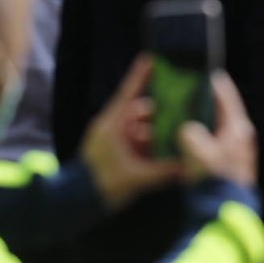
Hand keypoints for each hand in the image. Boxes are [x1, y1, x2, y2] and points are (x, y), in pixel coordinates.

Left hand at [82, 56, 181, 209]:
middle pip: (141, 111)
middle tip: (182, 108)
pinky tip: (167, 150)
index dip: (141, 76)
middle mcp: (112, 128)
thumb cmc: (100, 186)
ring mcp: (112, 140)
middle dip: (161, 111)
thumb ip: (164, 172)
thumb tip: (188, 167)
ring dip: (158, 132)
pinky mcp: (114, 151)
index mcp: (112, 126)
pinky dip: (150, 144)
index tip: (151, 58)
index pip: (129, 95)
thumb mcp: (136, 178)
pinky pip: (137, 141)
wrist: (74, 204)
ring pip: (141, 128)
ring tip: (178, 135)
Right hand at [178, 71, 257, 187]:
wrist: (224, 211)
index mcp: (237, 128)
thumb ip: (190, 134)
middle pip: (222, 111)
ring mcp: (236, 150)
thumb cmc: (214, 179)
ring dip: (201, 121)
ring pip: (216, 127)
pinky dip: (201, 138)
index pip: (227, 97)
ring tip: (184, 114)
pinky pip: (213, 143)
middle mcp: (240, 136)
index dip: (215, 83)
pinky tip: (185, 140)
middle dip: (205, 103)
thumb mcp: (197, 152)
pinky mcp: (228, 163)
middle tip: (188, 93)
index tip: (204, 72)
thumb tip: (186, 129)